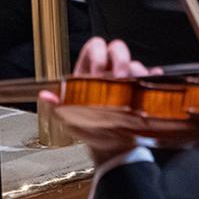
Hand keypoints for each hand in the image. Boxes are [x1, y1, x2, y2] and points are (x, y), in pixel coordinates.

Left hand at [48, 37, 152, 158]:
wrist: (111, 150)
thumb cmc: (90, 129)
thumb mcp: (70, 117)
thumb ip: (58, 104)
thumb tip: (45, 96)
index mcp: (89, 72)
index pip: (94, 48)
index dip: (96, 55)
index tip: (97, 72)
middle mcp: (109, 72)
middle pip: (117, 50)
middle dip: (119, 58)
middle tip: (120, 76)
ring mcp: (127, 81)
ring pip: (135, 64)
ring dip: (136, 71)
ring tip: (134, 85)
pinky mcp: (143, 92)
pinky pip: (152, 79)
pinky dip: (153, 78)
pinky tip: (152, 82)